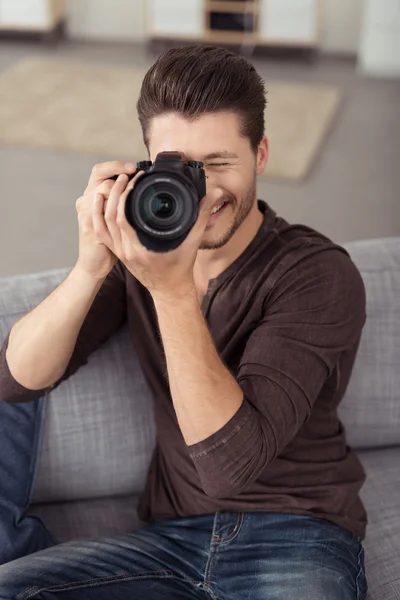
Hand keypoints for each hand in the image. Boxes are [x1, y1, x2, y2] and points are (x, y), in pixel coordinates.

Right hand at [75, 161, 136, 280]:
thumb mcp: (115, 218)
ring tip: (134, 185)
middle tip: (136, 173)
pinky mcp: (90, 227)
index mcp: (91, 196)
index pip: (99, 171)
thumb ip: (122, 203)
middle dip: (118, 171)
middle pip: (99, 175)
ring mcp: (86, 213)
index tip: (133, 167)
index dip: (115, 165)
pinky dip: (114, 205)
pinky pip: (102, 212)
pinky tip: (127, 203)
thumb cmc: (108, 241)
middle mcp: (85, 201)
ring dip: (119, 186)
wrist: (93, 264)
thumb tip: (142, 190)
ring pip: (101, 191)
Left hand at [92, 174, 213, 298]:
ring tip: (112, 183)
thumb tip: (212, 195)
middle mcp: (127, 251)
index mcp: (141, 249)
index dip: (125, 194)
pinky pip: (102, 233)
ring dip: (104, 202)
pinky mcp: (118, 253)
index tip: (134, 179)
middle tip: (124, 176)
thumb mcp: (193, 242)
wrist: (170, 290)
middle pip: (110, 217)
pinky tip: (101, 201)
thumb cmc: (181, 269)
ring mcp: (120, 253)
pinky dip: (98, 216)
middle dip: (115, 192)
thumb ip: (201, 217)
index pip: (123, 217)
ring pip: (102, 224)